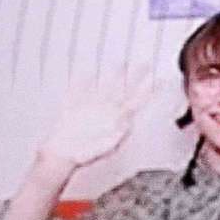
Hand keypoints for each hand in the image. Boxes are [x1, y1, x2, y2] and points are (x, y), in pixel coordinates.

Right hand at [32, 75, 157, 169]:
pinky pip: (81, 90)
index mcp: (116, 120)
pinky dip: (83, 81)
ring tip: (121, 63)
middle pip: (124, 91)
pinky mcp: (75, 107)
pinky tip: (86, 73)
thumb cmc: (84, 154)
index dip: (149, 91)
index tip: (159, 80)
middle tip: (145, 65)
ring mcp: (91, 109)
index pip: (136, 102)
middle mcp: (106, 112)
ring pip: (106, 87)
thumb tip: (129, 121)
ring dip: (114, 75)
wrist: (61, 156)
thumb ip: (119, 132)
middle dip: (135, 78)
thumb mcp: (106, 145)